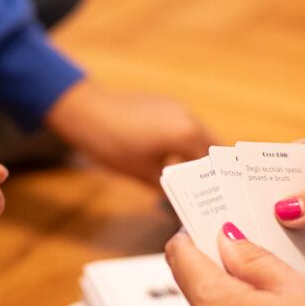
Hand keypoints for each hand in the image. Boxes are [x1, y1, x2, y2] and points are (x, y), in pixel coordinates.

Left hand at [44, 79, 214, 184]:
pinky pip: (187, 126)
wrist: (87, 112)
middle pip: (212, 148)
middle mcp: (189, 118)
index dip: (215, 185)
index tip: (217, 200)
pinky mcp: (167, 104)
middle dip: (213, 170)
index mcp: (187, 135)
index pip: (212, 166)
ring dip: (200, 155)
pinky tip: (178, 159)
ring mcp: (179, 108)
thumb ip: (168, 188)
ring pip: (200, 136)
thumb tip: (180, 201)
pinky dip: (188, 143)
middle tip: (213, 192)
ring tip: (196, 179)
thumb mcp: (143, 173)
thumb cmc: (114, 144)